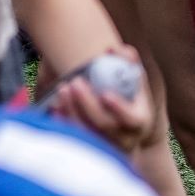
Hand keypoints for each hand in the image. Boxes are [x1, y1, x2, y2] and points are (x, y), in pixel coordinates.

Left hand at [43, 47, 159, 153]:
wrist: (122, 128)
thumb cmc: (128, 97)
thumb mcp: (134, 83)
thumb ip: (129, 64)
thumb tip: (119, 49)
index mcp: (139, 122)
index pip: (132, 120)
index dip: (119, 109)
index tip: (105, 94)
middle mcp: (124, 138)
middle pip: (104, 125)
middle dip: (88, 104)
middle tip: (75, 82)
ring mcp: (104, 145)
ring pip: (86, 133)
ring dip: (72, 110)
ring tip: (63, 88)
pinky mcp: (87, 147)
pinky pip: (71, 137)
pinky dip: (62, 120)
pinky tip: (54, 105)